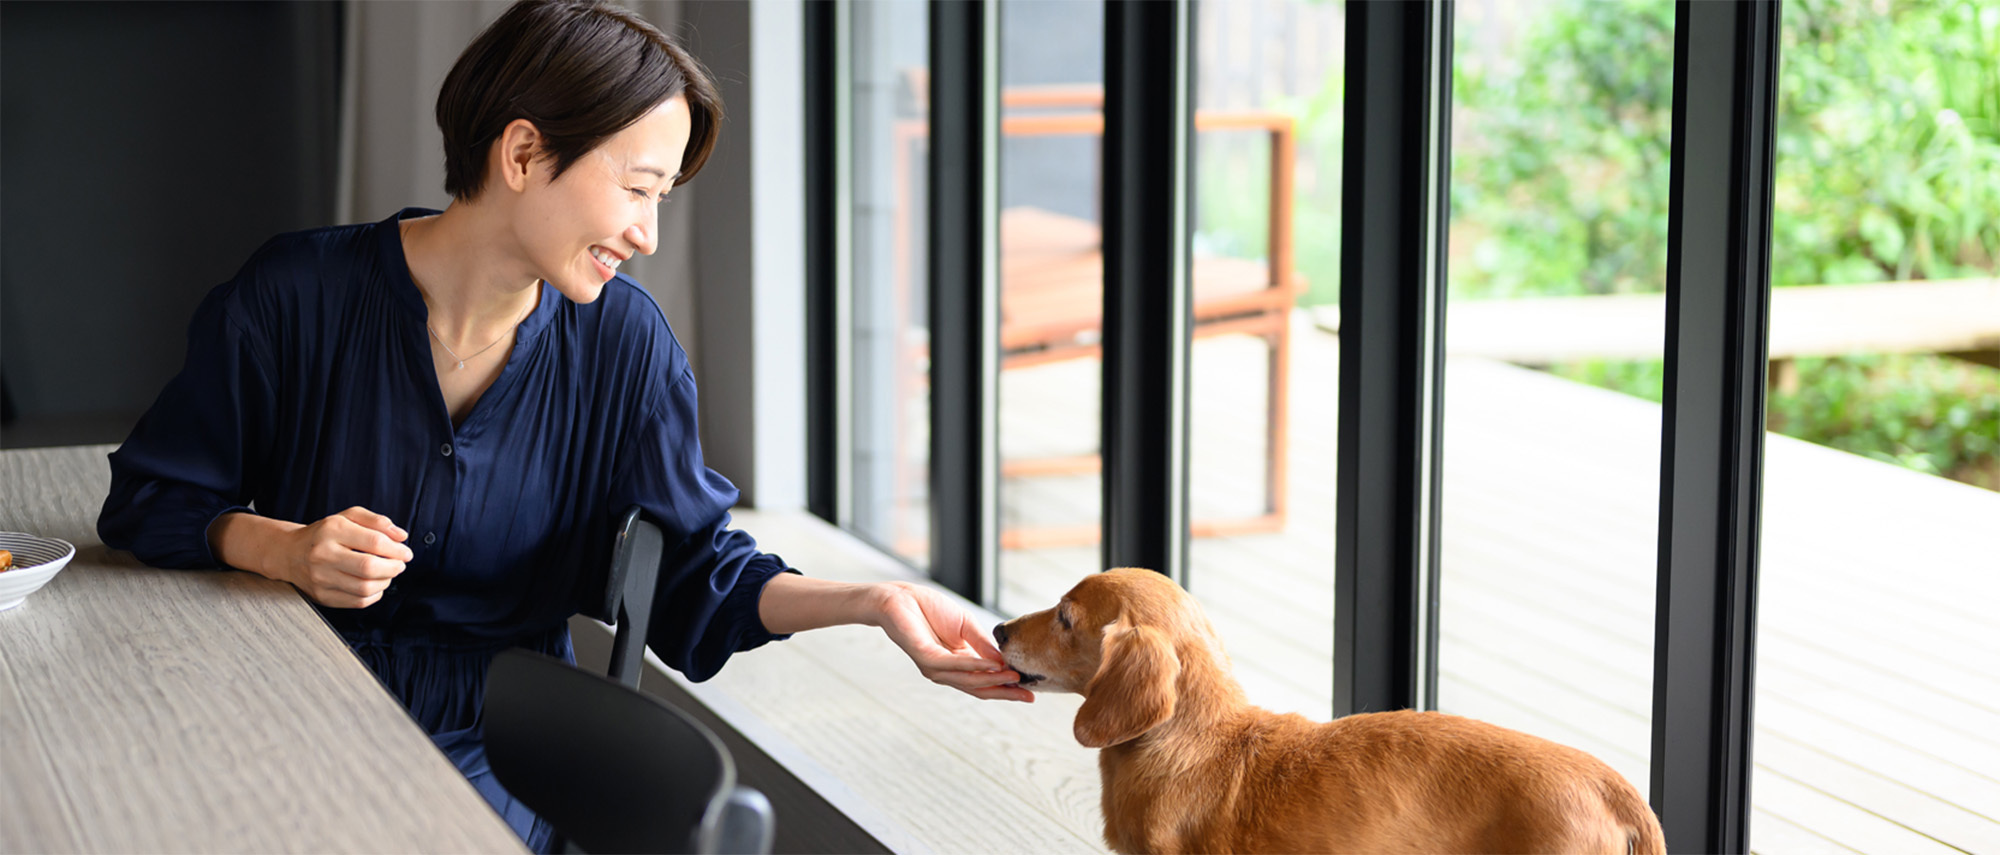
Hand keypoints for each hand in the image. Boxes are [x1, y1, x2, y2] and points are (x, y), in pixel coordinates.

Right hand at [265, 507, 411, 608]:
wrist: (289, 553)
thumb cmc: (325, 534)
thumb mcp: (348, 517)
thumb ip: (377, 521)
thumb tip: (401, 536)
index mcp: (332, 530)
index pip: (375, 542)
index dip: (397, 549)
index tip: (406, 552)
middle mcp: (323, 554)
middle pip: (369, 567)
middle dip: (394, 567)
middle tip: (400, 565)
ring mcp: (320, 578)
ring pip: (365, 587)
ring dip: (386, 582)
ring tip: (387, 574)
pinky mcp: (322, 596)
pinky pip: (358, 602)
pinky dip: (374, 595)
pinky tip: (375, 585)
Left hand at [869, 581, 1034, 702]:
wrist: (901, 598)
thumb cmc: (931, 609)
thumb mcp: (966, 626)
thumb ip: (983, 644)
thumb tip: (1005, 661)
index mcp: (959, 663)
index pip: (985, 681)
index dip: (1008, 688)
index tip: (1031, 693)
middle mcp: (947, 671)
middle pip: (979, 688)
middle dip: (1004, 692)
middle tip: (1029, 697)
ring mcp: (935, 667)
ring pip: (967, 679)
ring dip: (992, 679)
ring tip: (1014, 677)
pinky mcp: (925, 657)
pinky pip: (952, 665)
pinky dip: (973, 665)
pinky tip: (990, 665)